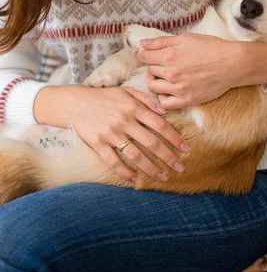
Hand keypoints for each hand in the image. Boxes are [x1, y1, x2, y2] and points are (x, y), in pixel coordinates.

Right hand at [60, 85, 188, 183]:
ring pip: (135, 154)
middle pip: (151, 142)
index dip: (174, 137)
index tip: (185, 148)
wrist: (76, 103)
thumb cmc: (105, 97)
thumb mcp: (126, 92)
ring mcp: (111, 133)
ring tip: (163, 177)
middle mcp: (124, 120)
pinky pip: (114, 161)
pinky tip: (136, 180)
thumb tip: (165, 111)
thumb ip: (146, 100)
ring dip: (150, 168)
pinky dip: (125, 172)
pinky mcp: (98, 144)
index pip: (159, 124)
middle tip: (180, 167)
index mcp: (133, 107)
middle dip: (168, 156)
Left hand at [138, 33, 242, 110]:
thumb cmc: (211, 47)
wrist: (231, 64)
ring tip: (164, 77)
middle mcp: (171, 73)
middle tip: (162, 64)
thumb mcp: (186, 38)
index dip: (145, 54)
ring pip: (153, 87)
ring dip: (156, 81)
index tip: (149, 55)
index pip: (144, 57)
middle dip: (153, 67)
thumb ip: (162, 41)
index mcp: (169, 55)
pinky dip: (163, 99)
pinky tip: (168, 92)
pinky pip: (165, 104)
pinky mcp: (187, 100)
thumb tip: (142, 44)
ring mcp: (178, 88)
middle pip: (150, 71)